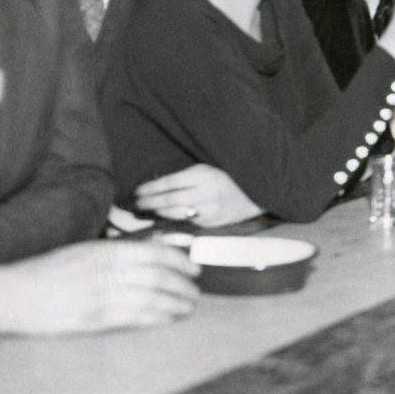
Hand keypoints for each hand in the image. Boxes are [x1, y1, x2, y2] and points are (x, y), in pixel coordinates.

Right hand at [0, 241, 199, 336]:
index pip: (154, 253)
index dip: (179, 261)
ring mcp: (102, 296)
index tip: (193, 267)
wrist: (14, 295)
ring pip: (151, 298)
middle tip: (196, 290)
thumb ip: (115, 253)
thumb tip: (151, 253)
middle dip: (182, 284)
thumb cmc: (47, 271)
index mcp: (105, 251)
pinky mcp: (95, 319)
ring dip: (175, 303)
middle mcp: (108, 271)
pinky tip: (169, 318)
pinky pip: (135, 318)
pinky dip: (156, 317)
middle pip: (158, 277)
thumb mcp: (84, 251)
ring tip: (189, 306)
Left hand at [132, 164, 263, 228]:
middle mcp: (205, 192)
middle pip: (169, 199)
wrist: (257, 195)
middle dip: (149, 202)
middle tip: (136, 204)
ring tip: (146, 212)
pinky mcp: (212, 224)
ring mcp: (209, 210)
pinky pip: (187, 222)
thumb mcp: (210, 169)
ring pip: (175, 213)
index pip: (169, 182)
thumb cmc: (231, 178)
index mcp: (204, 175)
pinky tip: (164, 220)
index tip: (138, 191)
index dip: (150, 188)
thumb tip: (159, 185)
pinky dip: (174, 221)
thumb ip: (188, 177)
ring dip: (158, 213)